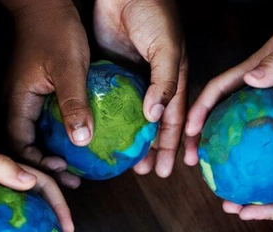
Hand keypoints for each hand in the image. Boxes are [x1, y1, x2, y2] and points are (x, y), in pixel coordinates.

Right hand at [6, 0, 90, 187]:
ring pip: (37, 135)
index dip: (36, 164)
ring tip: (78, 168)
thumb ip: (73, 103)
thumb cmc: (55, 31)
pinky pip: (47, 121)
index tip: (61, 171)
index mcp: (18, 100)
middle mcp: (18, 102)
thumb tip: (80, 140)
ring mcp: (28, 98)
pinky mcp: (40, 92)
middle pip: (26, 145)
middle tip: (73, 180)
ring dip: (55, 152)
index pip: (18, 144)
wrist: (49, 4)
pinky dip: (61, 135)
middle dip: (46, 166)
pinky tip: (80, 141)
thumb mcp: (68, 67)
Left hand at [94, 0, 187, 177]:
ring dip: (127, 139)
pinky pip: (107, 99)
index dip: (172, 145)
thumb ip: (164, 82)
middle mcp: (152, 82)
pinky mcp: (108, 69)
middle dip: (150, 149)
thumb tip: (155, 117)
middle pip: (152, 124)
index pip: (174, 120)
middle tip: (143, 173)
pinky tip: (98, 133)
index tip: (166, 170)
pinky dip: (105, 117)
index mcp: (172, 79)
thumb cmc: (154, 14)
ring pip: (129, 116)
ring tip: (121, 161)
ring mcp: (130, 77)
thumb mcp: (166, 49)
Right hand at [184, 0, 272, 166]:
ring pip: (239, 124)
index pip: (217, 90)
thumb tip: (250, 80)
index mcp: (252, 71)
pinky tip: (258, 166)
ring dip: (225, 146)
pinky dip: (254, 147)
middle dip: (201, 135)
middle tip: (192, 162)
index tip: (188, 132)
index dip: (199, 110)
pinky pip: (264, 129)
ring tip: (218, 173)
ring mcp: (269, 97)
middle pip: (220, 112)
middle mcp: (256, 86)